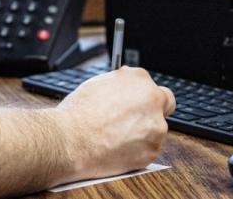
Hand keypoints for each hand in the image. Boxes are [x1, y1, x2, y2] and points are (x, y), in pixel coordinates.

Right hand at [53, 67, 174, 181]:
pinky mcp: (151, 151)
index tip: (140, 106)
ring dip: (143, 135)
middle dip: (151, 115)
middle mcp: (153, 100)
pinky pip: (148, 151)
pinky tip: (118, 149)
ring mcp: (155, 127)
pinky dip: (137, 152)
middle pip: (163, 109)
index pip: (156, 88)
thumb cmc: (79, 113)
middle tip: (133, 124)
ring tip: (117, 138)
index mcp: (140, 79)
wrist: (69, 140)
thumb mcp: (100, 83)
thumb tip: (127, 86)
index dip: (147, 99)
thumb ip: (122, 84)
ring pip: (156, 132)